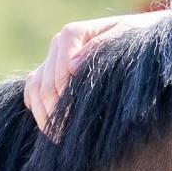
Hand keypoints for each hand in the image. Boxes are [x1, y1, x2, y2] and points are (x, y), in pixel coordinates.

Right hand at [25, 16, 130, 138]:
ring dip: (44, 114)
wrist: (138, 36)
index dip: (65, 92)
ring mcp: (53, 58)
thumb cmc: (138, 38)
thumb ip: (101, 46)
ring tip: (57, 137)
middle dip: (55, 110)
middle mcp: (58, 44)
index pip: (61, 67)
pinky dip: (37, 108)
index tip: (73, 115)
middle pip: (47, 81)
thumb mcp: (127, 35)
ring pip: (36, 87)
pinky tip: (49, 128)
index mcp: (74, 33)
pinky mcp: (50, 71)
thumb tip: (73, 66)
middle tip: (65, 135)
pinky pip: (33, 90)